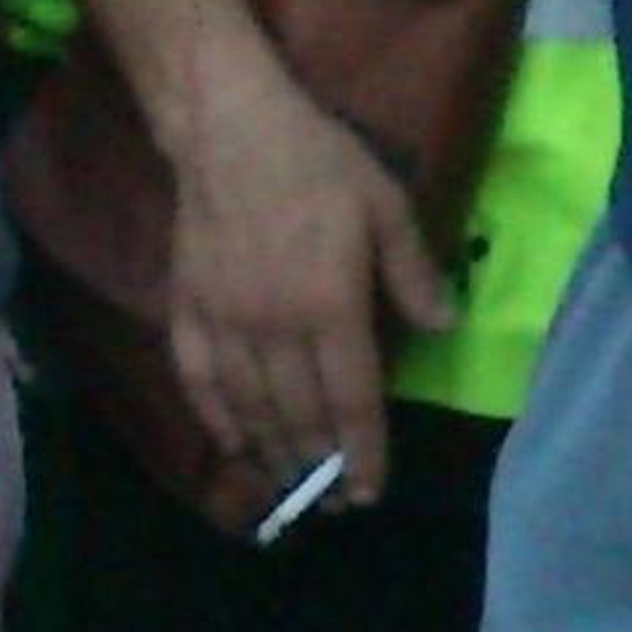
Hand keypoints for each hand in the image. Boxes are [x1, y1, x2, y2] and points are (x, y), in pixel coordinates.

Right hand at [168, 31, 453, 501]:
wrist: (228, 127)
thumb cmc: (318, 160)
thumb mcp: (386, 203)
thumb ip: (413, 271)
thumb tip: (445, 327)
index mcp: (330, 305)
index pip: (351, 399)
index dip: (362, 452)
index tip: (369, 493)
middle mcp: (275, 327)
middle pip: (299, 416)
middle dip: (320, 467)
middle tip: (335, 503)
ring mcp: (225, 321)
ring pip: (250, 408)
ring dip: (274, 454)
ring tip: (293, 486)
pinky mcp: (186, 309)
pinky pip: (198, 380)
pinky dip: (216, 420)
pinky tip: (234, 444)